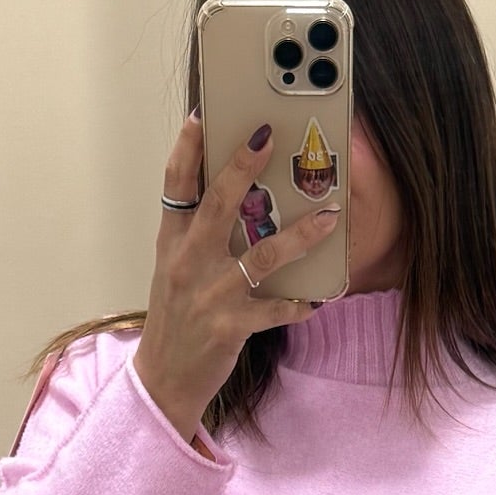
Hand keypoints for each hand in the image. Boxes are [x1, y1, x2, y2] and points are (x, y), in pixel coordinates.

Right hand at [131, 112, 341, 442]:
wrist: (163, 379)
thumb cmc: (176, 319)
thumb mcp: (175, 270)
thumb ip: (196, 235)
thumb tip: (231, 195)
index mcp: (173, 244)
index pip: (175, 186)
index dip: (187, 149)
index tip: (202, 115)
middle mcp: (189, 263)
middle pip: (217, 204)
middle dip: (242, 167)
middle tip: (267, 136)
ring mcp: (210, 295)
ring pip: (262, 254)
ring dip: (302, 235)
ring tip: (331, 216)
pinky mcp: (230, 326)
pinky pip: (276, 310)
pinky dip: (302, 304)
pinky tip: (321, 298)